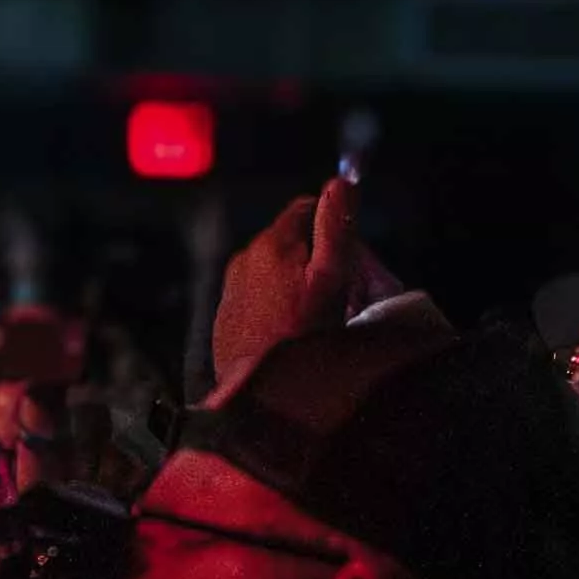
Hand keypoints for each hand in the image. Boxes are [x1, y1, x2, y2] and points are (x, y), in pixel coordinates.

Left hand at [206, 177, 365, 400]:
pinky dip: (279, 307)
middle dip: (319, 260)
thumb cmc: (301, 338)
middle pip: (293, 241)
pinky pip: (259, 299)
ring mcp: (232, 290)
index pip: (307, 208)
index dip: (334, 229)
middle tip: (344, 297)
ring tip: (320, 321)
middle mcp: (244, 259)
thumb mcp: (330, 280)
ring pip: (276, 271)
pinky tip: (294, 334)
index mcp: (271, 243)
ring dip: (299, 285)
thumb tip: (341, 182)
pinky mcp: (227, 319)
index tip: (351, 261)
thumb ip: (336, 228)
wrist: (259, 396)